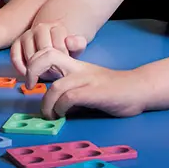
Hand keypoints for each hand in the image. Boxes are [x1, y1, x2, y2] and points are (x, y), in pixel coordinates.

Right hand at [10, 22, 86, 75]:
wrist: (52, 45)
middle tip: (54, 74)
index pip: (59, 46)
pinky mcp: (16, 43)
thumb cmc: (65, 50)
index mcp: (56, 27)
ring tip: (44, 75)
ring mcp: (27, 35)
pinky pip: (15, 57)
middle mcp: (40, 28)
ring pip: (29, 55)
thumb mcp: (76, 48)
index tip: (64, 67)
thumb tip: (68, 42)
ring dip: (37, 69)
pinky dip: (20, 68)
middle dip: (49, 66)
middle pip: (43, 51)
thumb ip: (78, 44)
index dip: (62, 61)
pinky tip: (28, 75)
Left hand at [25, 48, 146, 119]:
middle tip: (29, 87)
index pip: (48, 52)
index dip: (34, 62)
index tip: (31, 81)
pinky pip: (69, 98)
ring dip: (47, 104)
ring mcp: (86, 79)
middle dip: (32, 70)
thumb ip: (71, 90)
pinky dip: (61, 108)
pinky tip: (63, 114)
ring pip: (56, 87)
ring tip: (50, 115)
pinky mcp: (94, 93)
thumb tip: (54, 106)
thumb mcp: (88, 85)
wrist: (139, 89)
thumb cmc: (114, 90)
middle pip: (47, 56)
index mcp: (75, 65)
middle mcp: (78, 69)